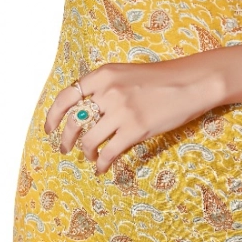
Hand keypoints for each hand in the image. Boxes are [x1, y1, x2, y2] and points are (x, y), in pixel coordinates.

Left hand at [43, 58, 220, 174]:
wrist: (191, 83)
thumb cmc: (161, 78)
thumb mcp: (126, 73)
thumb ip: (104, 87)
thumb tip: (85, 110)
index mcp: (103, 75)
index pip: (67, 96)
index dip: (53, 115)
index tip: (49, 129)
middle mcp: (108, 91)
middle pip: (74, 121)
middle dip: (66, 139)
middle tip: (66, 148)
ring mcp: (122, 111)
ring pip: (89, 140)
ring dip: (85, 153)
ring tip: (90, 157)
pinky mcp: (135, 129)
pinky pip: (109, 152)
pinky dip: (101, 163)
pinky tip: (102, 168)